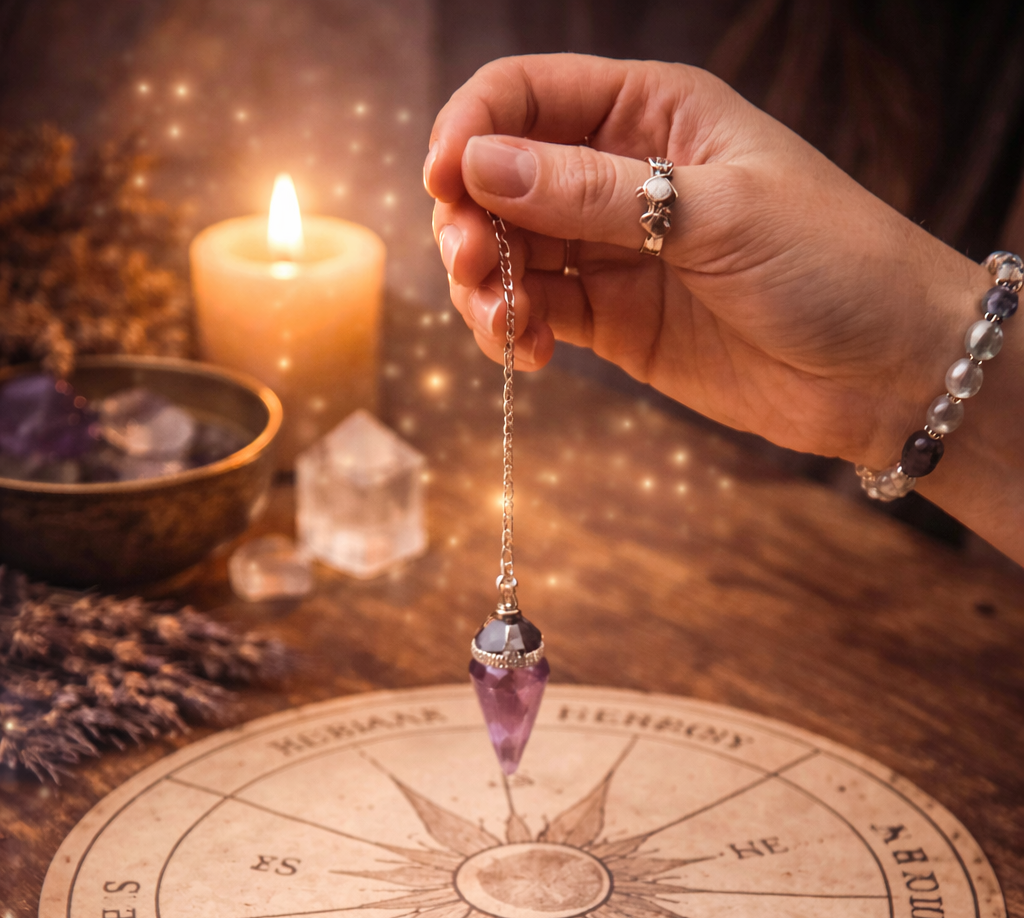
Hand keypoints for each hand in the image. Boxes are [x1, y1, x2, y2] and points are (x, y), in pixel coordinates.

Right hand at [425, 55, 980, 468]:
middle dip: (471, 219)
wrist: (887, 367)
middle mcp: (620, 172)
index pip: (525, 96)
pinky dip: (514, 329)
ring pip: (509, 250)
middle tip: (477, 269)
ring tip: (503, 325)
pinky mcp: (614, 321)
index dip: (471, 131)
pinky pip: (538, 312)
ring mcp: (614, 250)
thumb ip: (594, 192)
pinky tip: (528, 352)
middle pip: (499, 176)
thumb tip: (481, 165)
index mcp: (651, 110)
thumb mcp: (715, 213)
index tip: (445, 183)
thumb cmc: (831, 262)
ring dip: (485, 283)